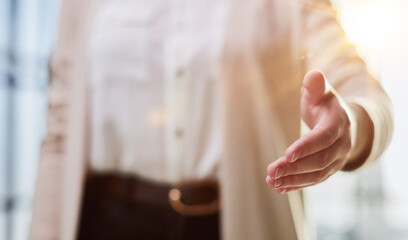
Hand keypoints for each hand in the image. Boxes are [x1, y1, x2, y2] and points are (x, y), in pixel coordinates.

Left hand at [266, 70, 353, 193]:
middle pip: (320, 160)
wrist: (343, 122)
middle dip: (295, 167)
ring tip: (272, 181)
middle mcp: (342, 144)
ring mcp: (337, 160)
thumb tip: (313, 75)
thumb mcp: (321, 92)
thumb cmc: (325, 104)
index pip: (324, 137)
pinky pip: (314, 180)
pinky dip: (297, 185)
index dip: (307, 146)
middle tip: (271, 171)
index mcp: (339, 123)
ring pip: (317, 174)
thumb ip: (315, 85)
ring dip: (294, 179)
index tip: (287, 154)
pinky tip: (279, 187)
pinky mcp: (329, 169)